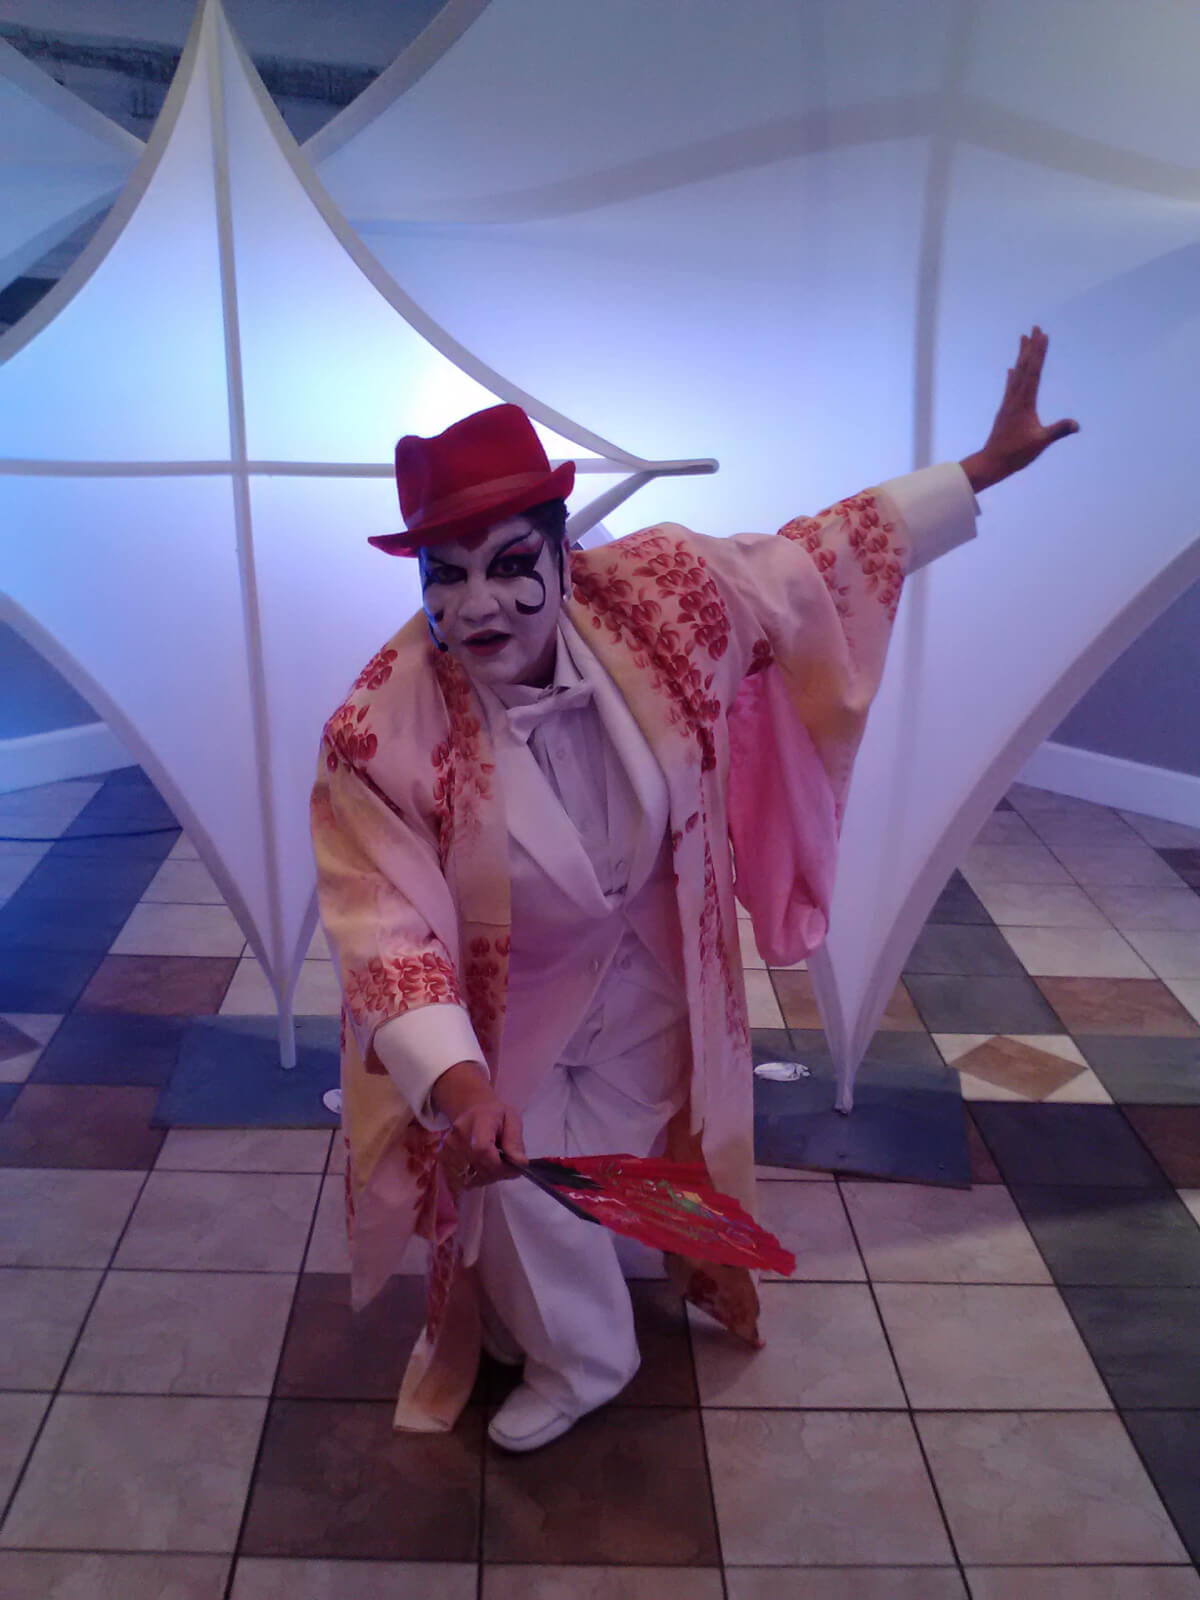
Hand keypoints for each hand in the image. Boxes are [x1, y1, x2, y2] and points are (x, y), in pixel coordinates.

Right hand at [433, 1060, 525, 1185]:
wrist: (473, 1111)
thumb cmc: (496, 1115)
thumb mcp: (512, 1120)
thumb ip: (515, 1141)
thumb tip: (520, 1163)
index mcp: (479, 1119)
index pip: (483, 1149)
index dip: (500, 1165)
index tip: (514, 1167)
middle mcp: (458, 1134)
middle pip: (478, 1167)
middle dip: (498, 1173)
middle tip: (509, 1167)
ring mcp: (447, 1147)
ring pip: (471, 1177)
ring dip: (488, 1178)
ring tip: (495, 1165)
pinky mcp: (442, 1158)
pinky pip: (461, 1180)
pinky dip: (475, 1179)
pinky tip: (483, 1169)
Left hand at [960, 326, 1078, 492]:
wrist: (992, 462)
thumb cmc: (1016, 454)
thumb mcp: (1040, 442)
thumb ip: (1058, 431)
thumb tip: (1076, 424)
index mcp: (1024, 402)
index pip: (1034, 372)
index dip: (1039, 353)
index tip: (1042, 336)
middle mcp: (1015, 398)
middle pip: (1025, 366)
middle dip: (1031, 346)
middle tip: (1034, 327)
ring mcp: (1009, 403)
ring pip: (1017, 374)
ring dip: (1021, 355)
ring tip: (1023, 339)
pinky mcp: (1005, 410)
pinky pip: (1010, 387)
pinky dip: (1013, 375)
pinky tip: (1012, 369)